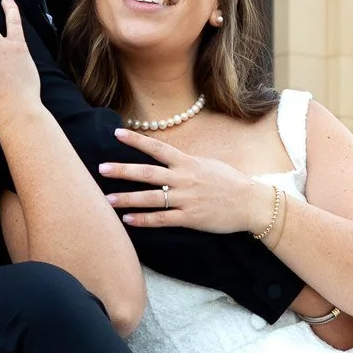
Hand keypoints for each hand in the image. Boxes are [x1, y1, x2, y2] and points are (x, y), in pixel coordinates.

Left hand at [99, 128, 264, 233]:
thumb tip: (166, 158)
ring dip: (127, 198)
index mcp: (188, 163)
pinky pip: (162, 220)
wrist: (251, 203)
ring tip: (107, 199)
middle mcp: (184, 179)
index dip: (137, 140)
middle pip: (148, 173)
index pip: (157, 148)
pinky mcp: (190, 219)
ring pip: (151, 198)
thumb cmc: (229, 182)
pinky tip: (127, 220)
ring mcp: (186, 200)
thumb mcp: (207, 164)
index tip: (116, 132)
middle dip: (123, 170)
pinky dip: (143, 220)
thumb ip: (185, 163)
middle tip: (101, 168)